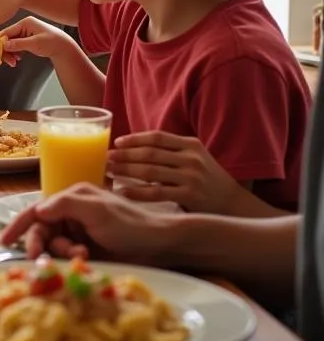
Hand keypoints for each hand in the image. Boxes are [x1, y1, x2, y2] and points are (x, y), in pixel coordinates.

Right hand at [0, 16, 75, 67]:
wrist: (64, 47)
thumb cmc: (53, 43)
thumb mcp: (35, 44)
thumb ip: (19, 44)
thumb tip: (3, 45)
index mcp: (25, 23)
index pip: (7, 31)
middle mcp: (23, 25)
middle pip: (6, 38)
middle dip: (4, 50)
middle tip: (7, 61)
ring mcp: (24, 32)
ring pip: (9, 43)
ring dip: (8, 53)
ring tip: (13, 62)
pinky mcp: (25, 38)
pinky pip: (14, 45)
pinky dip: (13, 53)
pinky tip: (17, 59)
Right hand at [0, 182, 177, 262]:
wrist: (160, 245)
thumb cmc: (129, 223)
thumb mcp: (95, 209)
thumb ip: (64, 205)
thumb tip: (37, 210)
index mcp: (70, 199)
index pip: (36, 211)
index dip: (18, 226)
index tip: (4, 242)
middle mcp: (71, 215)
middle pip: (41, 232)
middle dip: (42, 244)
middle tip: (42, 260)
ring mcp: (79, 235)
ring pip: (53, 247)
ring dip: (60, 253)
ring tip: (80, 256)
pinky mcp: (87, 252)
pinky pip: (66, 259)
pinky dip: (69, 261)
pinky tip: (83, 260)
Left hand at [107, 131, 241, 213]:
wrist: (233, 204)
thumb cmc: (206, 180)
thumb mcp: (194, 158)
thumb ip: (171, 152)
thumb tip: (134, 148)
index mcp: (190, 145)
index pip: (157, 137)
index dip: (135, 139)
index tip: (117, 142)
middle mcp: (191, 158)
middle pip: (150, 153)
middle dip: (125, 155)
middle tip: (106, 158)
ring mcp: (191, 177)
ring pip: (150, 172)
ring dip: (126, 172)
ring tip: (109, 173)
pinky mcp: (190, 196)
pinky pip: (156, 192)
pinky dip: (137, 192)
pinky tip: (123, 192)